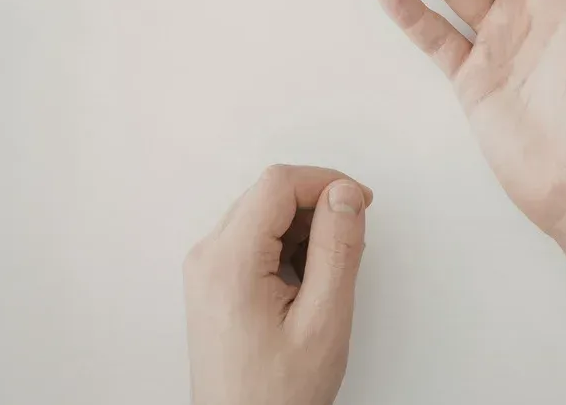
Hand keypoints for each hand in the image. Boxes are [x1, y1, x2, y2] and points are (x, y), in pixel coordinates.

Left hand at [184, 165, 371, 404]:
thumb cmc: (276, 395)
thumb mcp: (323, 320)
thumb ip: (337, 249)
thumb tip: (343, 195)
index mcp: (229, 262)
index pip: (277, 184)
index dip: (325, 182)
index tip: (358, 202)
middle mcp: (208, 258)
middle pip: (268, 195)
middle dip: (316, 206)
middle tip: (351, 238)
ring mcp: (206, 271)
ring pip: (262, 215)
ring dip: (303, 228)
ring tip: (327, 274)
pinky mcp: (214, 283)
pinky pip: (253, 240)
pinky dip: (286, 247)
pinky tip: (306, 283)